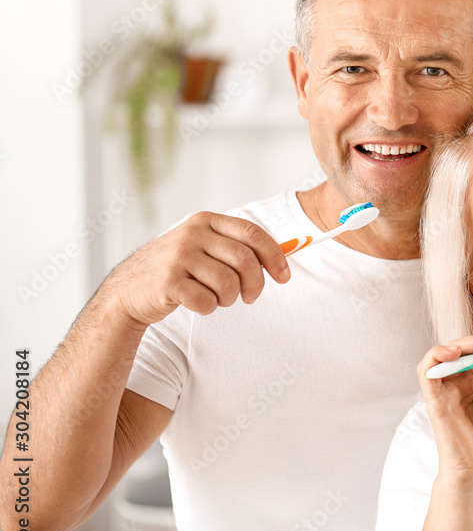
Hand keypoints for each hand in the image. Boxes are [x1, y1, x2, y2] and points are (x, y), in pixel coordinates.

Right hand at [107, 212, 290, 326]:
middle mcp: (192, 234)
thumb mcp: (203, 248)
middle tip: (250, 297)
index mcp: (206, 222)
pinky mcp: (168, 281)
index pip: (253, 234)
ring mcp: (178, 256)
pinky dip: (208, 308)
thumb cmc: (177, 271)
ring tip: (217, 299)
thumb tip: (286, 251)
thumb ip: (236, 247)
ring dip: (229, 299)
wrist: (128, 290)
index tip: (284, 277)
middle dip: (256, 285)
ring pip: (229, 284)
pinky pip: (207, 301)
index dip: (275, 257)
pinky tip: (196, 303)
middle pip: (246, 260)